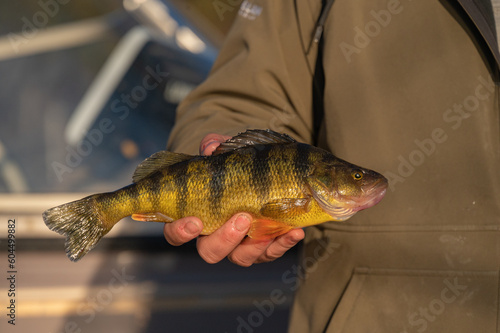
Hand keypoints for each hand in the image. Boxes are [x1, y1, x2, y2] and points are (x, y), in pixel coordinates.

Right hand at [163, 133, 304, 265]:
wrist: (268, 171)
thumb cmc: (235, 163)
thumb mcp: (225, 150)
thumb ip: (215, 145)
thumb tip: (211, 147)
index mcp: (195, 215)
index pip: (175, 232)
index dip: (180, 231)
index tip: (194, 222)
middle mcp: (215, 234)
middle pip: (210, 252)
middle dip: (224, 238)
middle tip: (242, 218)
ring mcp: (240, 244)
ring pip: (241, 258)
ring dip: (255, 245)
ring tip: (268, 224)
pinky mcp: (264, 246)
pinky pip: (271, 253)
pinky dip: (283, 244)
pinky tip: (296, 232)